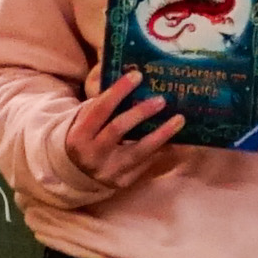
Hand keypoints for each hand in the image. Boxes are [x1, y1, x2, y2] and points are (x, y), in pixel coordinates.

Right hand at [59, 77, 183, 181]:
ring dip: (161, 134)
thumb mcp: (86, 119)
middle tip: (161, 99)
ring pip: (138, 151)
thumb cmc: (87, 135)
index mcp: (80, 134)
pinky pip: (146, 163)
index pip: (100, 109)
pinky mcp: (123, 181)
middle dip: (141, 112)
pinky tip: (175, 138)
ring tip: (179, 119)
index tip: (137, 75)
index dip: (119, 91)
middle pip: (118, 129)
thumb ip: (103, 103)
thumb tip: (135, 80)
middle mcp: (92, 154)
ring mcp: (108, 171)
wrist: (77, 172)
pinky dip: (161, 150)